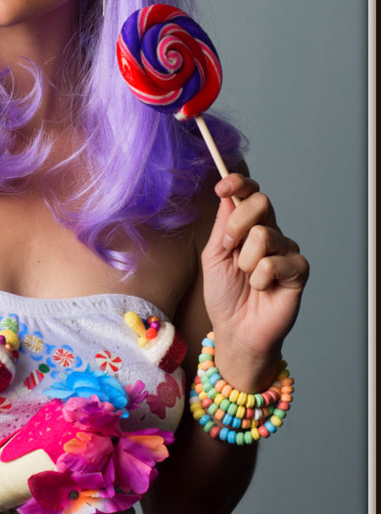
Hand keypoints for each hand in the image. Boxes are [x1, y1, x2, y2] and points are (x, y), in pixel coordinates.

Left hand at [200, 173, 308, 390]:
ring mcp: (286, 250)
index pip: (250, 193)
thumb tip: (227, 193)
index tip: (222, 187)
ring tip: (247, 279)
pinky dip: (260, 279)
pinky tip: (262, 289)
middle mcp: (270, 233)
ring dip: (245, 261)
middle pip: (262, 202)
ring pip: (265, 235)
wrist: (235, 329)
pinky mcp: (298, 270)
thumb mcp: (214, 256)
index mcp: (248, 226)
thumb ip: (222, 225)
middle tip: (229, 247)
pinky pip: (275, 262)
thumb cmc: (224, 295)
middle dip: (237, 223)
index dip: (239, 183)